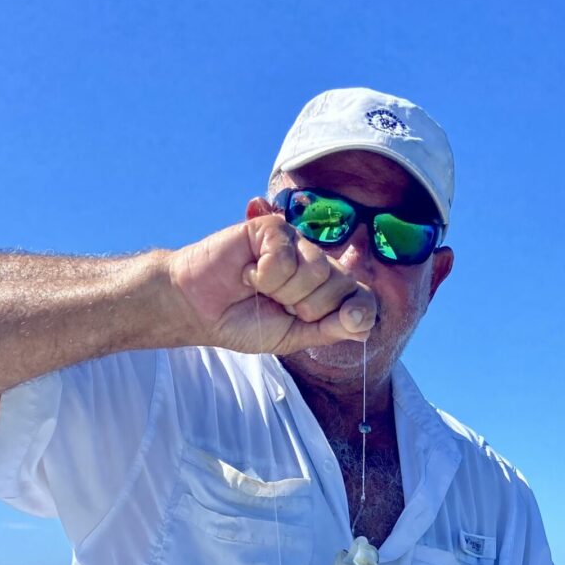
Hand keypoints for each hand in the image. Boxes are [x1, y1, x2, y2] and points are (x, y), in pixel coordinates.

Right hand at [168, 208, 375, 355]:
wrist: (199, 310)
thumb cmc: (243, 322)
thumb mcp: (292, 337)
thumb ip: (330, 330)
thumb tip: (365, 329)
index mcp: (325, 291)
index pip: (362, 298)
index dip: (356, 313)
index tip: (340, 322)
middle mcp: (315, 262)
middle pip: (340, 284)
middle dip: (305, 306)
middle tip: (276, 304)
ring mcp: (296, 242)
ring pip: (316, 270)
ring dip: (281, 290)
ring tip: (259, 287)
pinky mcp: (272, 228)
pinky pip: (285, 255)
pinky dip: (263, 274)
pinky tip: (247, 272)